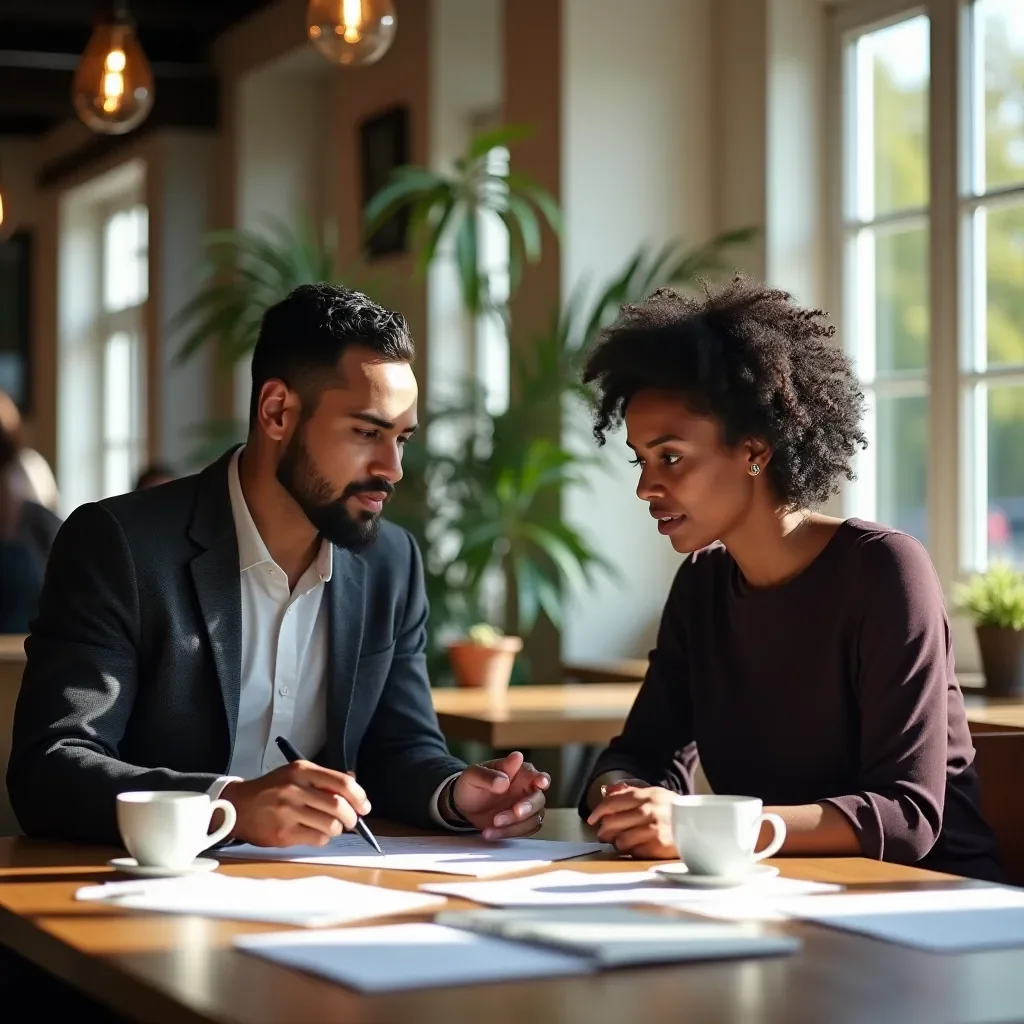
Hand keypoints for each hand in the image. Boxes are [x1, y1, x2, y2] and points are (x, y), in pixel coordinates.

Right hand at [222, 761, 370, 846]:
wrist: (238, 806)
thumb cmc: (273, 790)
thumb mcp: (296, 774)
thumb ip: (324, 778)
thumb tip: (355, 785)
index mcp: (302, 771)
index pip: (342, 783)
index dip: (359, 797)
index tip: (364, 807)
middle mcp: (295, 789)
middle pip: (339, 806)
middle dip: (352, 817)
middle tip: (351, 821)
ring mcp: (288, 812)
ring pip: (331, 825)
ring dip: (337, 829)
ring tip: (330, 827)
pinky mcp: (283, 833)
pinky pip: (317, 839)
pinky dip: (322, 839)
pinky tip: (314, 833)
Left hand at [451, 751, 549, 839]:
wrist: (464, 805)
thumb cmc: (471, 784)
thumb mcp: (473, 776)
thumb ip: (489, 775)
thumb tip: (504, 780)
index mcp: (519, 773)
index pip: (536, 775)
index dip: (541, 779)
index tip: (541, 783)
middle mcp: (526, 790)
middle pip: (538, 800)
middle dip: (527, 808)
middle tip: (515, 811)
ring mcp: (525, 808)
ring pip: (533, 819)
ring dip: (514, 825)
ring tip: (492, 824)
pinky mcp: (520, 824)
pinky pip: (523, 832)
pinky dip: (507, 834)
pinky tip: (490, 832)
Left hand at [587, 781, 677, 858]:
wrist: (700, 826)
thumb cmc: (674, 812)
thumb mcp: (655, 795)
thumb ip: (631, 794)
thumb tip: (607, 793)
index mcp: (646, 795)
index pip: (613, 802)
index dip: (599, 811)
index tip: (593, 819)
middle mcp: (648, 811)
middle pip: (612, 822)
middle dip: (604, 831)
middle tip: (604, 834)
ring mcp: (653, 829)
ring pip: (620, 840)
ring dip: (618, 843)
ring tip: (623, 842)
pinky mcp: (657, 847)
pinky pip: (633, 852)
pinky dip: (632, 851)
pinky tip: (637, 848)